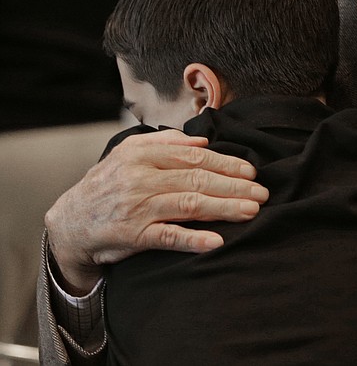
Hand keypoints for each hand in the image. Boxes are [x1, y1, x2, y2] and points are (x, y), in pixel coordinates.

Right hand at [45, 129, 268, 294]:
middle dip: (234, 186)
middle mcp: (140, 178)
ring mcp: (137, 207)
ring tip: (251, 211)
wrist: (69, 223)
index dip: (226, 163)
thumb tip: (202, 140)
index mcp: (142, 154)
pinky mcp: (133, 236)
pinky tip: (216, 241)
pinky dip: (193, 239)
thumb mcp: (128, 153)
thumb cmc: (107, 185)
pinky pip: (168, 237)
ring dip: (225, 208)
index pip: (194, 157)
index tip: (251, 171)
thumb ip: (165, 142)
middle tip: (261, 193)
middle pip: (197, 179)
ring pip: (189, 205)